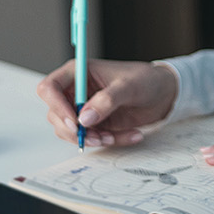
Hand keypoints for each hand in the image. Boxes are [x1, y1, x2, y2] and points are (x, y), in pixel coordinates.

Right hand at [36, 59, 177, 146]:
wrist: (163, 93)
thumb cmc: (145, 79)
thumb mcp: (129, 86)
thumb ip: (106, 100)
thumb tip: (84, 118)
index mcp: (78, 72)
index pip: (49, 87)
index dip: (56, 106)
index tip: (75, 121)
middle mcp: (76, 91)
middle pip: (55, 114)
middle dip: (74, 130)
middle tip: (97, 137)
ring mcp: (84, 109)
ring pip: (69, 131)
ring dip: (91, 139)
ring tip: (114, 137)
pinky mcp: (95, 124)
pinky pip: (91, 138)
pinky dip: (108, 141)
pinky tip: (131, 135)